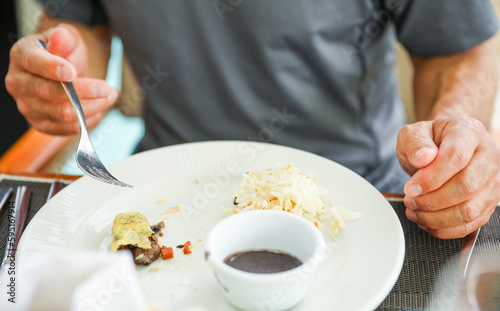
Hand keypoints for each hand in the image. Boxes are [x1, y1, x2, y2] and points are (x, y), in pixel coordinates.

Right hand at [5, 24, 118, 134]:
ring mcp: (27, 106)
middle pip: (48, 92)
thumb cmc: (63, 53)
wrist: (62, 71)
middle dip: (83, 91)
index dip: (53, 68)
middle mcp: (19, 83)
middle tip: (107, 88)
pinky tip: (99, 111)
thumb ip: (64, 38)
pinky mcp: (40, 123)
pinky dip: (86, 122)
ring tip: (110, 97)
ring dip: (91, 107)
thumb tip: (61, 37)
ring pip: (61, 113)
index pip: (33, 62)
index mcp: (21, 56)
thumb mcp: (67, 38)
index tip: (73, 72)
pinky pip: (64, 129)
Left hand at [397, 117, 499, 238]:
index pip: (456, 157)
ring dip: (435, 217)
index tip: (410, 187)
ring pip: (469, 210)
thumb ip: (416, 142)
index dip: (431, 177)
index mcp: (470, 133)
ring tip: (413, 210)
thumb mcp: (414, 133)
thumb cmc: (429, 139)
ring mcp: (492, 182)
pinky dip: (444, 228)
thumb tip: (423, 158)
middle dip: (431, 200)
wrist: (443, 146)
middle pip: (466, 187)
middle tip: (409, 199)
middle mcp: (489, 157)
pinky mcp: (488, 203)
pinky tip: (425, 220)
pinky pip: (470, 224)